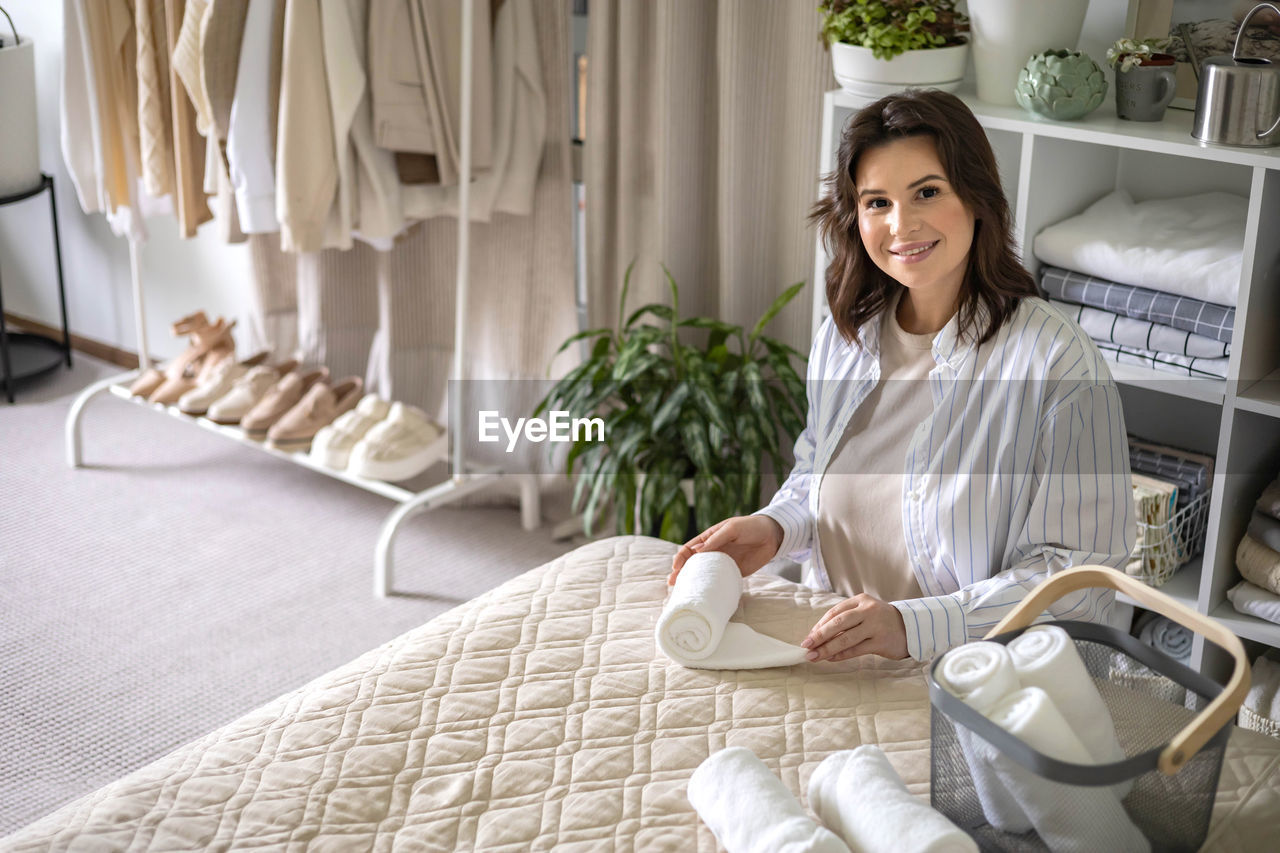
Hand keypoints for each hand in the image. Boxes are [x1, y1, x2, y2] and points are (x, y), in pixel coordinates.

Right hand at [668, 515, 783, 585]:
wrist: (773, 536)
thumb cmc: (750, 527)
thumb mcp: (731, 529)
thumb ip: (715, 540)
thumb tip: (696, 552)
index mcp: (708, 539)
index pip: (689, 549)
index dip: (680, 558)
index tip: (675, 568)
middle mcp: (713, 552)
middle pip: (692, 564)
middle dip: (681, 573)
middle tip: (673, 583)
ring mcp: (722, 563)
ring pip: (704, 574)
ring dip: (694, 582)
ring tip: (684, 592)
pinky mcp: (733, 573)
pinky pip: (720, 581)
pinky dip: (711, 587)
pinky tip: (705, 594)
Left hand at [800, 594, 908, 661]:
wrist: (911, 627)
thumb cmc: (881, 621)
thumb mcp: (864, 613)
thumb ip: (845, 621)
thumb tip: (818, 636)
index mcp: (861, 600)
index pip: (834, 612)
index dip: (819, 626)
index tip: (809, 638)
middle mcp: (868, 611)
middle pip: (838, 623)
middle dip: (819, 636)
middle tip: (806, 646)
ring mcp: (875, 625)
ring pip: (846, 638)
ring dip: (827, 648)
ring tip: (814, 656)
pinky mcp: (881, 641)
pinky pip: (857, 649)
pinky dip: (842, 655)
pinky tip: (831, 658)